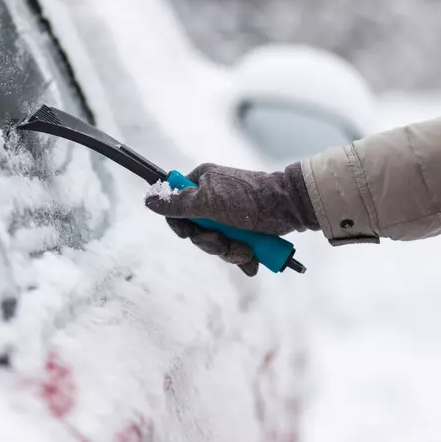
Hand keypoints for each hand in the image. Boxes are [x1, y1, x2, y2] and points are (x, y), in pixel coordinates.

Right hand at [144, 163, 317, 275]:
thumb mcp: (209, 202)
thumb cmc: (250, 199)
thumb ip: (178, 204)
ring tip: (246, 251)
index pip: (175, 206)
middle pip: (196, 230)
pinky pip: (234, 250)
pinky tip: (253, 258)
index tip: (190, 232)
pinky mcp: (245, 230)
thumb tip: (148, 199)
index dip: (181, 224)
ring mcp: (229, 215)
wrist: (292, 208)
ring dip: (230, 252)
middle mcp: (213, 197)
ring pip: (215, 244)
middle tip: (225, 241)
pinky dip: (243, 257)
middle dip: (212, 243)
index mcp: (201, 183)